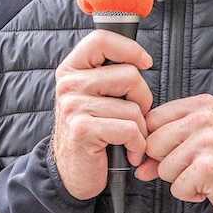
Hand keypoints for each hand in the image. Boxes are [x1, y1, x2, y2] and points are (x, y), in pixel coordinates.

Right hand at [52, 30, 153, 200]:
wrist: (71, 173)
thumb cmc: (92, 134)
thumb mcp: (94, 97)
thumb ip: (109, 75)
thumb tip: (141, 60)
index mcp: (72, 70)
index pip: (101, 39)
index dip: (130, 48)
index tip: (144, 63)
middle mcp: (68, 84)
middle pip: (129, 74)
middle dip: (142, 99)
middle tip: (134, 117)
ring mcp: (73, 106)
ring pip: (133, 107)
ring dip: (141, 128)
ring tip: (129, 138)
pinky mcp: (82, 129)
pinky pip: (130, 129)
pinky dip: (138, 145)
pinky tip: (129, 152)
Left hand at [135, 94, 212, 212]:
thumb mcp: (197, 144)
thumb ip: (164, 149)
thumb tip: (138, 167)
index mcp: (201, 105)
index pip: (152, 119)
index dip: (155, 142)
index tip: (174, 152)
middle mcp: (204, 118)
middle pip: (153, 143)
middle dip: (167, 162)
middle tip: (195, 165)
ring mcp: (208, 141)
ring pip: (162, 167)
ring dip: (180, 180)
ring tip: (204, 175)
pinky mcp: (208, 167)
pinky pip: (176, 187)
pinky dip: (190, 193)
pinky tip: (209, 186)